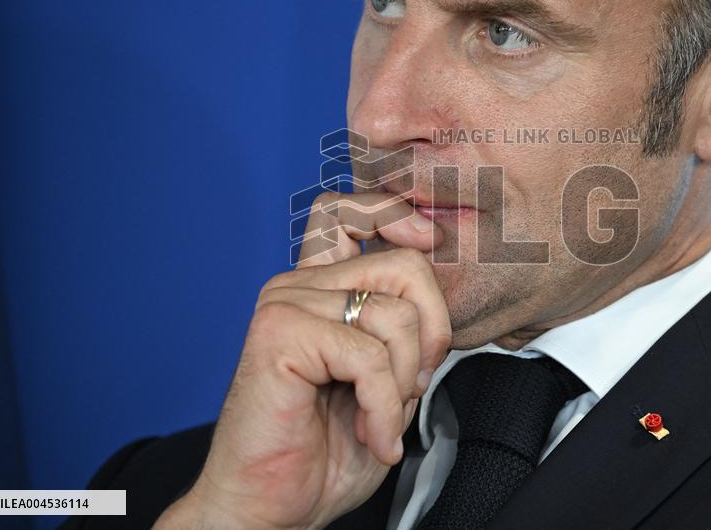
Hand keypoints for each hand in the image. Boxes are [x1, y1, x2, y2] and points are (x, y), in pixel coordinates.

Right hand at [155, 192, 450, 528]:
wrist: (269, 507)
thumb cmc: (321, 451)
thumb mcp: (385, 381)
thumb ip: (403, 332)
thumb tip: (441, 304)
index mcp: (320, 290)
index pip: (350, 211)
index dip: (397, 216)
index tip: (427, 243)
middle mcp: (299, 287)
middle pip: (404, 265)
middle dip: (432, 334)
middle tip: (412, 385)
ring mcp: (285, 305)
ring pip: (396, 315)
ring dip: (404, 384)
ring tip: (378, 418)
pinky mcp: (279, 335)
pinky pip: (370, 358)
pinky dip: (384, 409)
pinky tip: (370, 435)